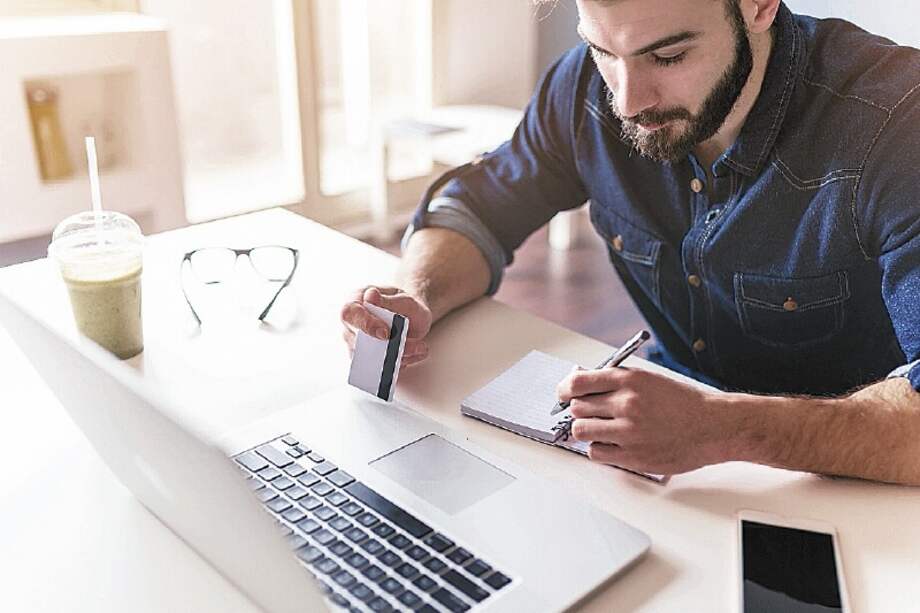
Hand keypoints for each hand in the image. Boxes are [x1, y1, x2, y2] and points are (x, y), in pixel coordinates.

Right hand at [340, 286, 432, 368]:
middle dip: (388, 346)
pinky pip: (380, 369)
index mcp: (355, 302)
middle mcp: (352, 325)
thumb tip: (371, 296)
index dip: (366, 325)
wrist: (411, 317)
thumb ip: (388, 300)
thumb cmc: (404, 306)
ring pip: (371, 358)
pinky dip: (400, 363)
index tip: (385, 333)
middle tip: (413, 345)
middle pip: (359, 341)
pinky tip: (415, 354)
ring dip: (398, 356)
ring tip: (420, 347)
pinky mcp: (368, 360)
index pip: (350, 314)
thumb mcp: (403, 299)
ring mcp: (358, 345)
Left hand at [556, 367, 731, 474]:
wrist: (712, 427)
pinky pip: (596, 453)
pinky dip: (598, 449)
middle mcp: (626, 404)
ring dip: (586, 430)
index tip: (563, 394)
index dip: (565, 389)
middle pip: (577, 408)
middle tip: (589, 413)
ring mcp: (628, 432)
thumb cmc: (683, 403)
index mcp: (629, 381)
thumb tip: (584, 384)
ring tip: (600, 429)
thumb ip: (617, 382)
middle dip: (580, 410)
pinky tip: (611, 444)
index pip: (578, 383)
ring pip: (581, 431)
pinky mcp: (633, 456)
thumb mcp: (649, 380)